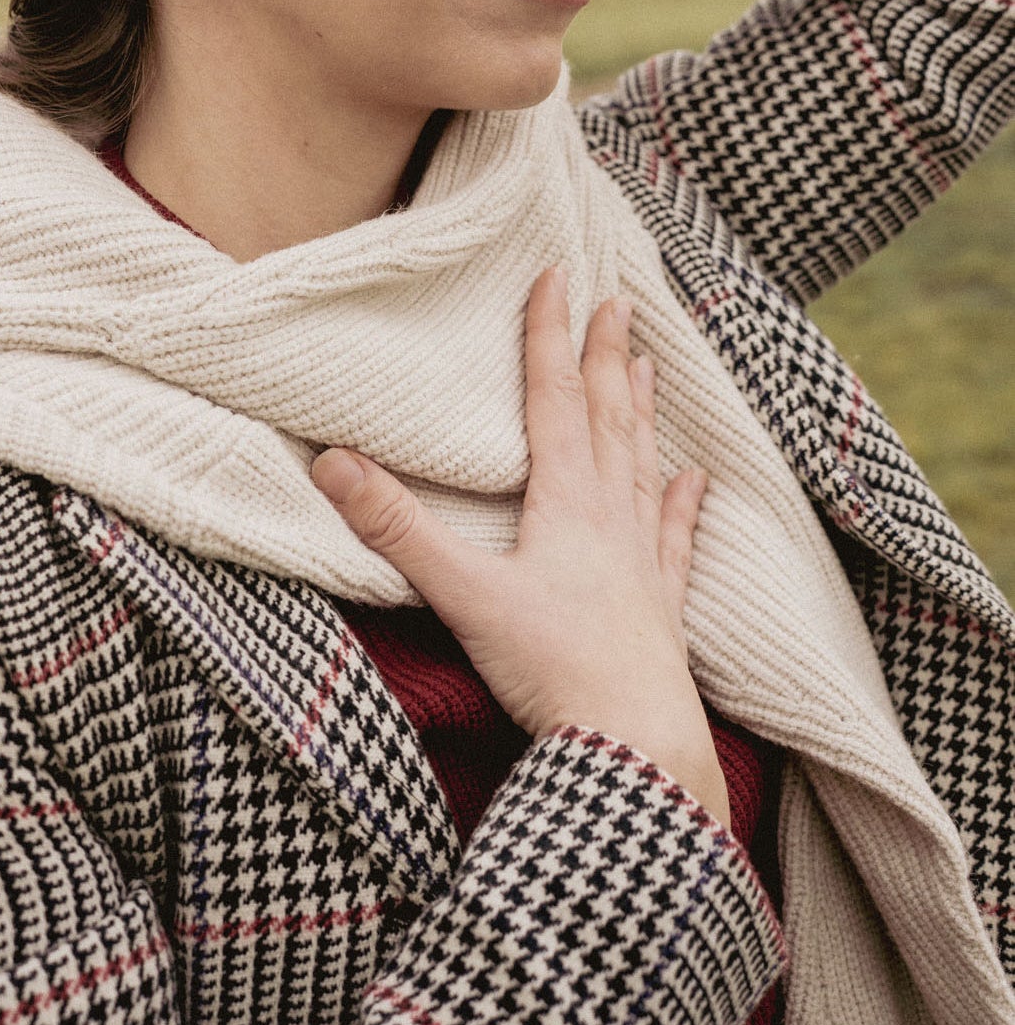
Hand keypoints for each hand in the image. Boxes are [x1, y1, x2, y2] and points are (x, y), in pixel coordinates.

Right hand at [310, 269, 729, 829]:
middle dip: (606, 356)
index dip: (549, 335)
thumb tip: (331, 462)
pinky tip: (693, 481)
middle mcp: (610, 518)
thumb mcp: (464, 594)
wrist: (637, 748)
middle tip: (618, 301)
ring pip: (641, 465)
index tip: (557, 276)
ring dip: (642, 411)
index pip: (555, 398)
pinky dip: (681, 506)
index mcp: (564, 503)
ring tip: (650, 365)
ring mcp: (641, 562)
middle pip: (608, 418)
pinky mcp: (660, 609)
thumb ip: (399, 529)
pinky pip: (673, 541)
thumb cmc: (553, 669)